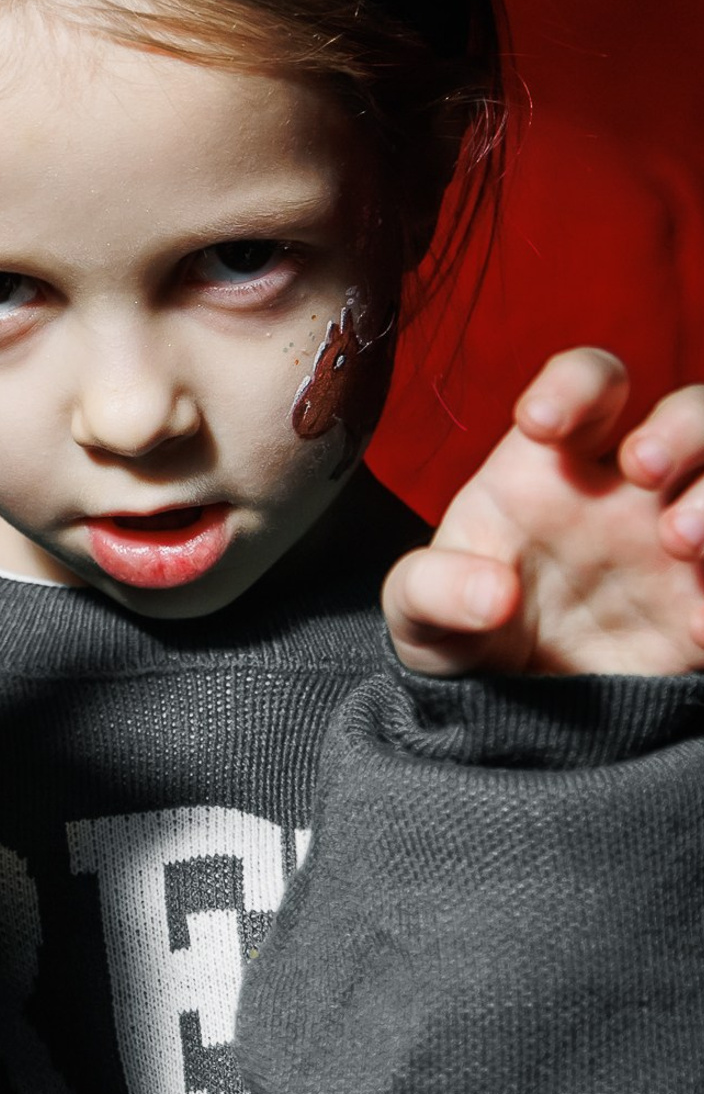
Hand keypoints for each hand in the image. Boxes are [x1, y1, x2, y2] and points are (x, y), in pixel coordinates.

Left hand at [385, 348, 703, 675]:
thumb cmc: (458, 632)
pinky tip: (698, 627)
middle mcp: (628, 494)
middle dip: (679, 427)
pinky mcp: (703, 606)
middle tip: (641, 468)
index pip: (585, 385)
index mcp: (550, 466)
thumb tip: (492, 595)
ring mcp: (678, 546)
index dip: (575, 384)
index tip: (538, 422)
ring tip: (679, 540)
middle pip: (690, 414)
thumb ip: (433, 592)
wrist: (500, 709)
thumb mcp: (417, 614)